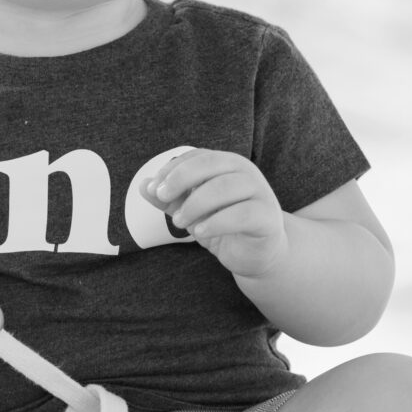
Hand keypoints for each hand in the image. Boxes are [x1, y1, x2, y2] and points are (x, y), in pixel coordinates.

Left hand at [141, 149, 288, 281]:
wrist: (257, 255)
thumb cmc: (223, 226)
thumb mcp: (191, 211)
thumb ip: (169, 199)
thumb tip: (143, 185)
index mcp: (227, 164)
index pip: (197, 157)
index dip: (172, 169)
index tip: (154, 189)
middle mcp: (246, 173)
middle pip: (210, 164)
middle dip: (180, 179)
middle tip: (162, 198)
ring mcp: (260, 193)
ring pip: (224, 187)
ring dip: (194, 204)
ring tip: (178, 222)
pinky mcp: (267, 218)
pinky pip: (242, 214)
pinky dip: (216, 222)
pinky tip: (199, 232)